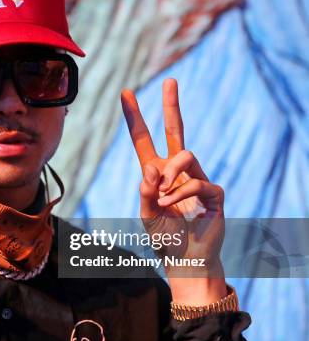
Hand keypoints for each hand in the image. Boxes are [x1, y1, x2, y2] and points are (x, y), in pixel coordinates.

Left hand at [121, 78, 226, 302]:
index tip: (126, 94)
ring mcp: (196, 178)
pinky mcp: (213, 192)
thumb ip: (145, 191)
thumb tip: (153, 168)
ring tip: (163, 197)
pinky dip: (181, 195)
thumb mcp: (146, 213)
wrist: (185, 260)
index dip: (135, 118)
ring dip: (170, 174)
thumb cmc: (163, 237)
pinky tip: (176, 207)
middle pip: (176, 131)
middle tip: (170, 80)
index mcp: (156, 173)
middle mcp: (176, 171)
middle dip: (171, 105)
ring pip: (184, 155)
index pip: (144, 140)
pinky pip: (195, 181)